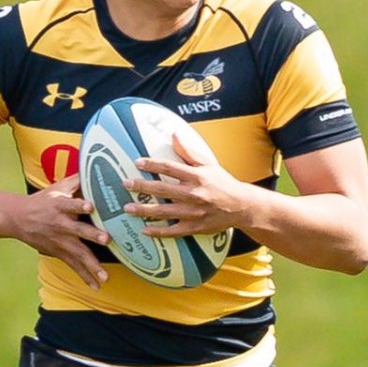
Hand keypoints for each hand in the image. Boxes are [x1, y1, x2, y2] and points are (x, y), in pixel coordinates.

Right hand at [17, 173, 110, 289]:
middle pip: (77, 230)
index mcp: (60, 206)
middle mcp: (60, 224)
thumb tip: (95, 167)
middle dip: (92, 235)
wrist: (17, 218)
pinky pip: (74, 266)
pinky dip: (85, 276)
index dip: (79, 205)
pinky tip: (96, 285)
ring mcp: (60, 241)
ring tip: (104, 276)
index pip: (70, 204)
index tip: (89, 206)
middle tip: (106, 239)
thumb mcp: (57, 188)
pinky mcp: (59, 252)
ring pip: (78, 254)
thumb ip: (77, 180)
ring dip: (91, 265)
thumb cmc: (43, 201)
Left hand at [122, 133, 242, 237]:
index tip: (138, 162)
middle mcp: (194, 194)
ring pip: (164, 212)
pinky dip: (158, 231)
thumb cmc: (223, 183)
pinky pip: (173, 231)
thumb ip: (189, 151)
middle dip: (142, 187)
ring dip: (144, 211)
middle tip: (126, 184)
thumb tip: (174, 135)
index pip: (170, 168)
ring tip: (128, 208)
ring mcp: (194, 212)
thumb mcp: (208, 164)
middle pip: (163, 189)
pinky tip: (144, 230)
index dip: (153, 165)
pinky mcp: (195, 227)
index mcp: (197, 176)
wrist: (241, 206)